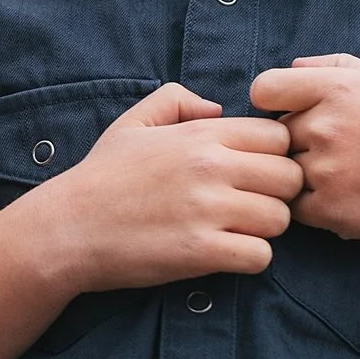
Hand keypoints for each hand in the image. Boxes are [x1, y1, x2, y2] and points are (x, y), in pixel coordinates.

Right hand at [36, 82, 305, 292]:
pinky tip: (226, 253)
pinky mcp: (201, 252)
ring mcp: (207, 210)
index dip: (274, 155)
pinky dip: (249, 258)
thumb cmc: (102, 175)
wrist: (69, 227)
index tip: (254, 171)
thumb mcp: (133, 123)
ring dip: (265, 228)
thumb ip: (176, 100)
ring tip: (236, 230)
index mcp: (200, 135)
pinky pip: (260, 256)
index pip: (278, 136)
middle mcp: (210, 167)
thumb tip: (217, 109)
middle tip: (251, 204)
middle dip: (278, 193)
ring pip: (280, 219)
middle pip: (291, 177)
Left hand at [250, 54, 359, 244]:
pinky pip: (296, 207)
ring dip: (304, 175)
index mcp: (336, 89)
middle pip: (276, 134)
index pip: (264, 89)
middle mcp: (327, 126)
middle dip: (298, 141)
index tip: (292, 112)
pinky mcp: (331, 210)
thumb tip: (290, 67)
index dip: (274, 102)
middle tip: (339, 151)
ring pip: (284, 171)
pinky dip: (313, 206)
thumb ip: (331, 67)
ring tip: (346, 175)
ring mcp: (326, 170)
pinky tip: (347, 198)